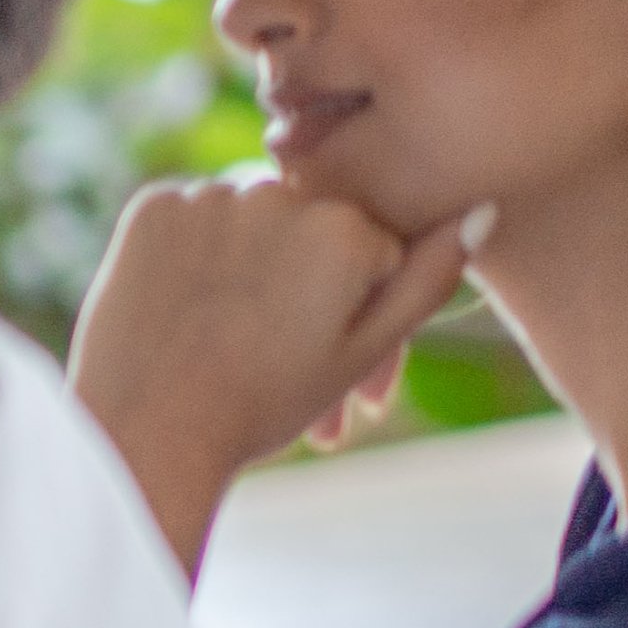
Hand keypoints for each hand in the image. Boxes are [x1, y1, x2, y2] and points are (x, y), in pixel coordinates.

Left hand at [69, 172, 486, 570]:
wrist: (147, 434)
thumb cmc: (264, 403)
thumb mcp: (362, 351)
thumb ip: (428, 280)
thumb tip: (480, 210)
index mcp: (345, 228)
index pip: (373, 247)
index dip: (357, 307)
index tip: (334, 359)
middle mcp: (279, 193)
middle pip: (310, 230)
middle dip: (306, 286)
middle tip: (285, 357)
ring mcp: (209, 194)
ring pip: (252, 220)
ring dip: (253, 265)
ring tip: (236, 338)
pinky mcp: (152, 203)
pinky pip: (193, 217)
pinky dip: (196, 255)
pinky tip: (190, 310)